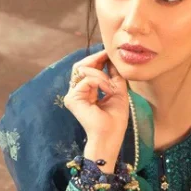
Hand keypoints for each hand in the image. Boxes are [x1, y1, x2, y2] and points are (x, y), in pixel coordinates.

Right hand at [64, 50, 128, 166]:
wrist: (110, 136)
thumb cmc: (115, 120)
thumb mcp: (118, 92)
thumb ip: (113, 76)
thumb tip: (111, 59)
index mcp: (86, 92)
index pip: (87, 69)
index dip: (97, 58)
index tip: (109, 53)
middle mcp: (76, 93)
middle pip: (80, 65)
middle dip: (95, 58)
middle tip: (107, 55)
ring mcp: (72, 95)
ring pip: (83, 69)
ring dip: (102, 75)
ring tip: (112, 87)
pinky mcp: (72, 98)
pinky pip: (87, 79)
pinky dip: (101, 82)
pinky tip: (108, 91)